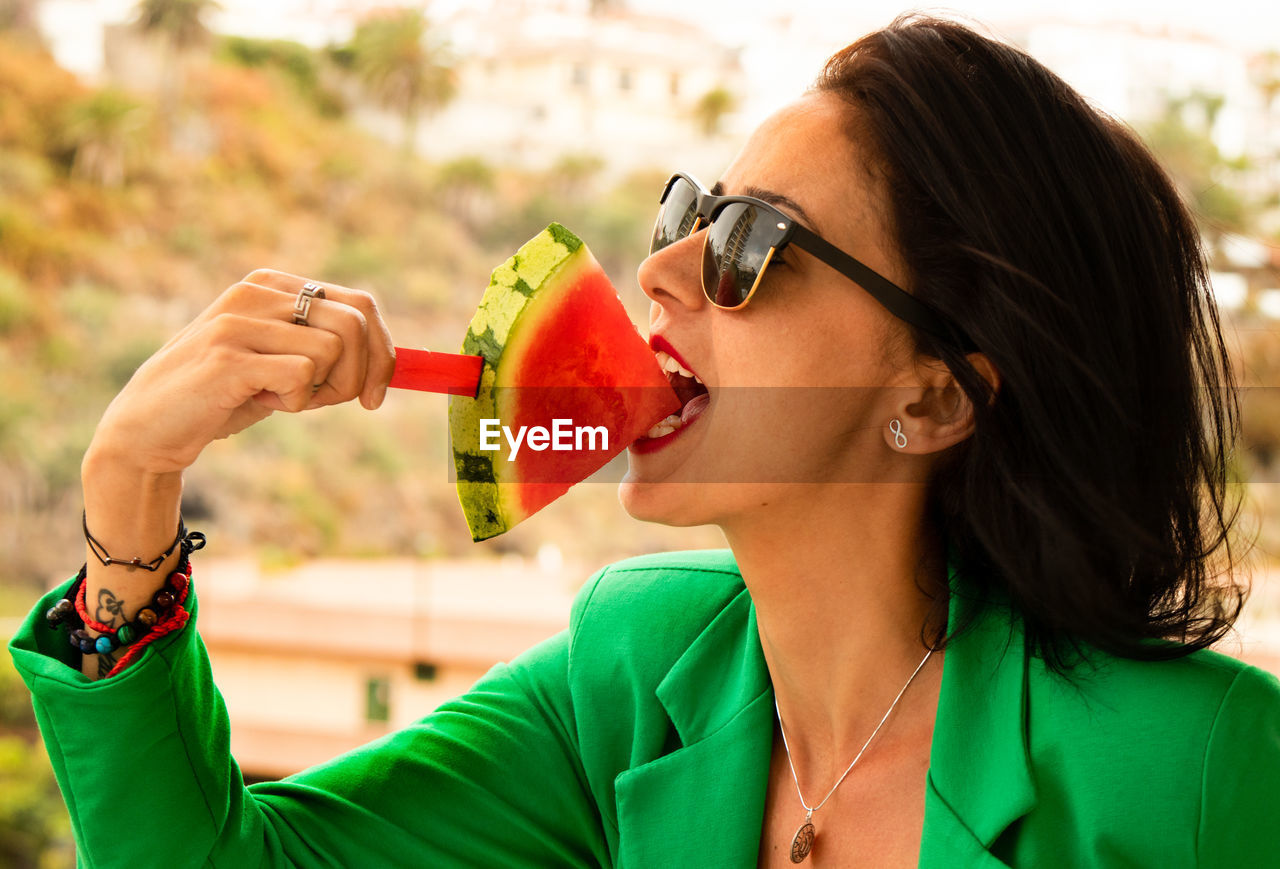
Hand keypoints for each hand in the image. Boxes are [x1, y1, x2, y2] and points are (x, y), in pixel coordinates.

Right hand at [88, 269, 395, 475]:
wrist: (151, 428)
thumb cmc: (225, 397)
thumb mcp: (281, 363)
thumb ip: (326, 351)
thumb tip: (391, 362)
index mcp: (273, 286)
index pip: (360, 304)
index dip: (383, 352)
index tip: (376, 394)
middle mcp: (257, 292)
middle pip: (356, 323)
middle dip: (362, 374)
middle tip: (332, 402)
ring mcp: (239, 321)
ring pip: (334, 350)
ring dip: (323, 390)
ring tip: (284, 399)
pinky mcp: (228, 357)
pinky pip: (302, 375)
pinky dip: (296, 401)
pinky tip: (263, 403)